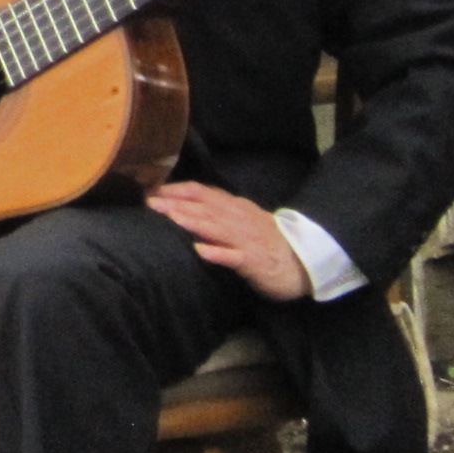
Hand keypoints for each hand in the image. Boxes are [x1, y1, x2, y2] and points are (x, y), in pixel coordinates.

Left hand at [147, 181, 310, 299]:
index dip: (178, 191)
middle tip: (150, 204)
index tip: (153, 192)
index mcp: (234, 207)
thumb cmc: (266, 240)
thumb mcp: (243, 218)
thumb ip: (218, 209)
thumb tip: (185, 201)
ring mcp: (246, 240)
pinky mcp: (254, 261)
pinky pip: (234, 257)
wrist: (302, 261)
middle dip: (176, 205)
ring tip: (172, 219)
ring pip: (217, 228)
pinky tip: (201, 252)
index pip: (202, 193)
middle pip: (204, 208)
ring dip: (194, 223)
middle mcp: (238, 219)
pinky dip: (218, 253)